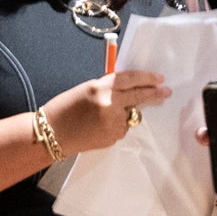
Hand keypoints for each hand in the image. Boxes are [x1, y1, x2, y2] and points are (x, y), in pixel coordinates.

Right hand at [44, 70, 167, 154]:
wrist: (50, 134)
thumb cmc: (64, 108)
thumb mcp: (86, 90)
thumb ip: (108, 88)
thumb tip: (129, 88)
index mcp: (102, 87)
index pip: (131, 79)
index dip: (147, 78)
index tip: (159, 79)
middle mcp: (111, 104)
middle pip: (139, 96)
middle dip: (154, 94)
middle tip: (166, 92)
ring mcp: (113, 123)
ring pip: (130, 115)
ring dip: (125, 113)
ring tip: (102, 116)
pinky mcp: (113, 137)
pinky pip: (122, 128)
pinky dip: (116, 126)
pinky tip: (99, 127)